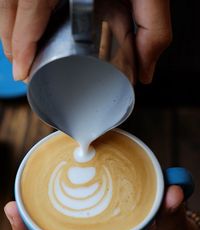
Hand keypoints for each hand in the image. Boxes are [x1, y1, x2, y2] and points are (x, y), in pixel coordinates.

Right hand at [0, 0, 171, 82]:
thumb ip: (153, 32)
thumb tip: (144, 72)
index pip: (31, 5)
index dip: (21, 42)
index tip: (22, 70)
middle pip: (13, 3)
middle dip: (13, 40)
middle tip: (22, 67)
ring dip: (14, 27)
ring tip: (22, 51)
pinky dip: (22, 11)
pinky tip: (31, 25)